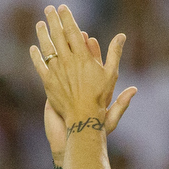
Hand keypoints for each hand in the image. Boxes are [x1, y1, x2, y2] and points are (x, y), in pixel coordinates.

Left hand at [29, 4, 135, 128]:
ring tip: (40, 24)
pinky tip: (33, 48)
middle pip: (58, 35)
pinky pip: (39, 65)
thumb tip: (121, 36)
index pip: (72, 31)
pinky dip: (35, 56)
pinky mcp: (48, 81)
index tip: (63, 7)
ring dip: (42, 34)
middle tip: (48, 8)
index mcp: (82, 57)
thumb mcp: (111, 73)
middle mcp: (67, 61)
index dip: (67, 18)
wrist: (83, 116)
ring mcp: (56, 71)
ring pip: (47, 48)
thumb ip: (114, 53)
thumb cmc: (100, 96)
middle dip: (53, 20)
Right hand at [40, 33, 136, 163]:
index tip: (91, 40)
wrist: (74, 140)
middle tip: (71, 29)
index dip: (93, 51)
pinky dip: (40, 60)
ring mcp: (65, 84)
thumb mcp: (110, 118)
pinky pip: (46, 71)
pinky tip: (34, 48)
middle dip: (74, 43)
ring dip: (56, 46)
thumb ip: (121, 105)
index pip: (94, 63)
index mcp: (94, 86)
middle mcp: (80, 82)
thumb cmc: (93, 131)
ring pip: (60, 61)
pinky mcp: (51, 90)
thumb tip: (134, 90)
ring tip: (51, 32)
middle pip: (77, 57)